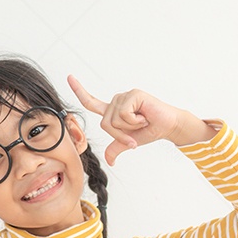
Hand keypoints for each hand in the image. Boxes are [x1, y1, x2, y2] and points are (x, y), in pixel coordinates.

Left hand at [66, 75, 187, 165]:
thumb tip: (110, 161)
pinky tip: (144, 116)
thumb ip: (116, 147)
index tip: (69, 77)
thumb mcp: (129, 142)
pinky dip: (134, 121)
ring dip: (129, 127)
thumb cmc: (150, 130)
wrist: (168, 127)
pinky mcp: (133, 95)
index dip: (79, 91)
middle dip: (120, 134)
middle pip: (105, 123)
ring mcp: (124, 96)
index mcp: (113, 110)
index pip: (91, 102)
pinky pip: (123, 114)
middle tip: (137, 129)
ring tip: (142, 121)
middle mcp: (116, 101)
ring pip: (113, 120)